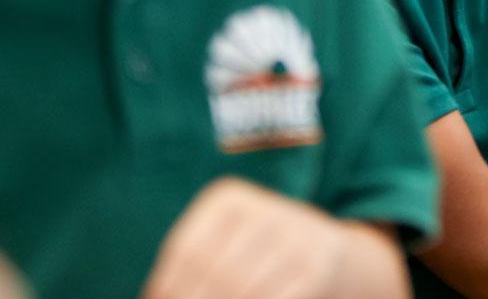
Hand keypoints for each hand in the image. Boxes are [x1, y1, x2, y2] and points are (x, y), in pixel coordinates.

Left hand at [143, 178, 343, 298]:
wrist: (332, 252)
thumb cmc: (259, 253)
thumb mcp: (225, 243)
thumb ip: (193, 269)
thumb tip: (156, 296)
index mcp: (230, 199)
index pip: (187, 248)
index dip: (168, 284)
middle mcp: (264, 211)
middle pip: (214, 272)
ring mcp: (297, 237)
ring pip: (244, 290)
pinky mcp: (320, 266)